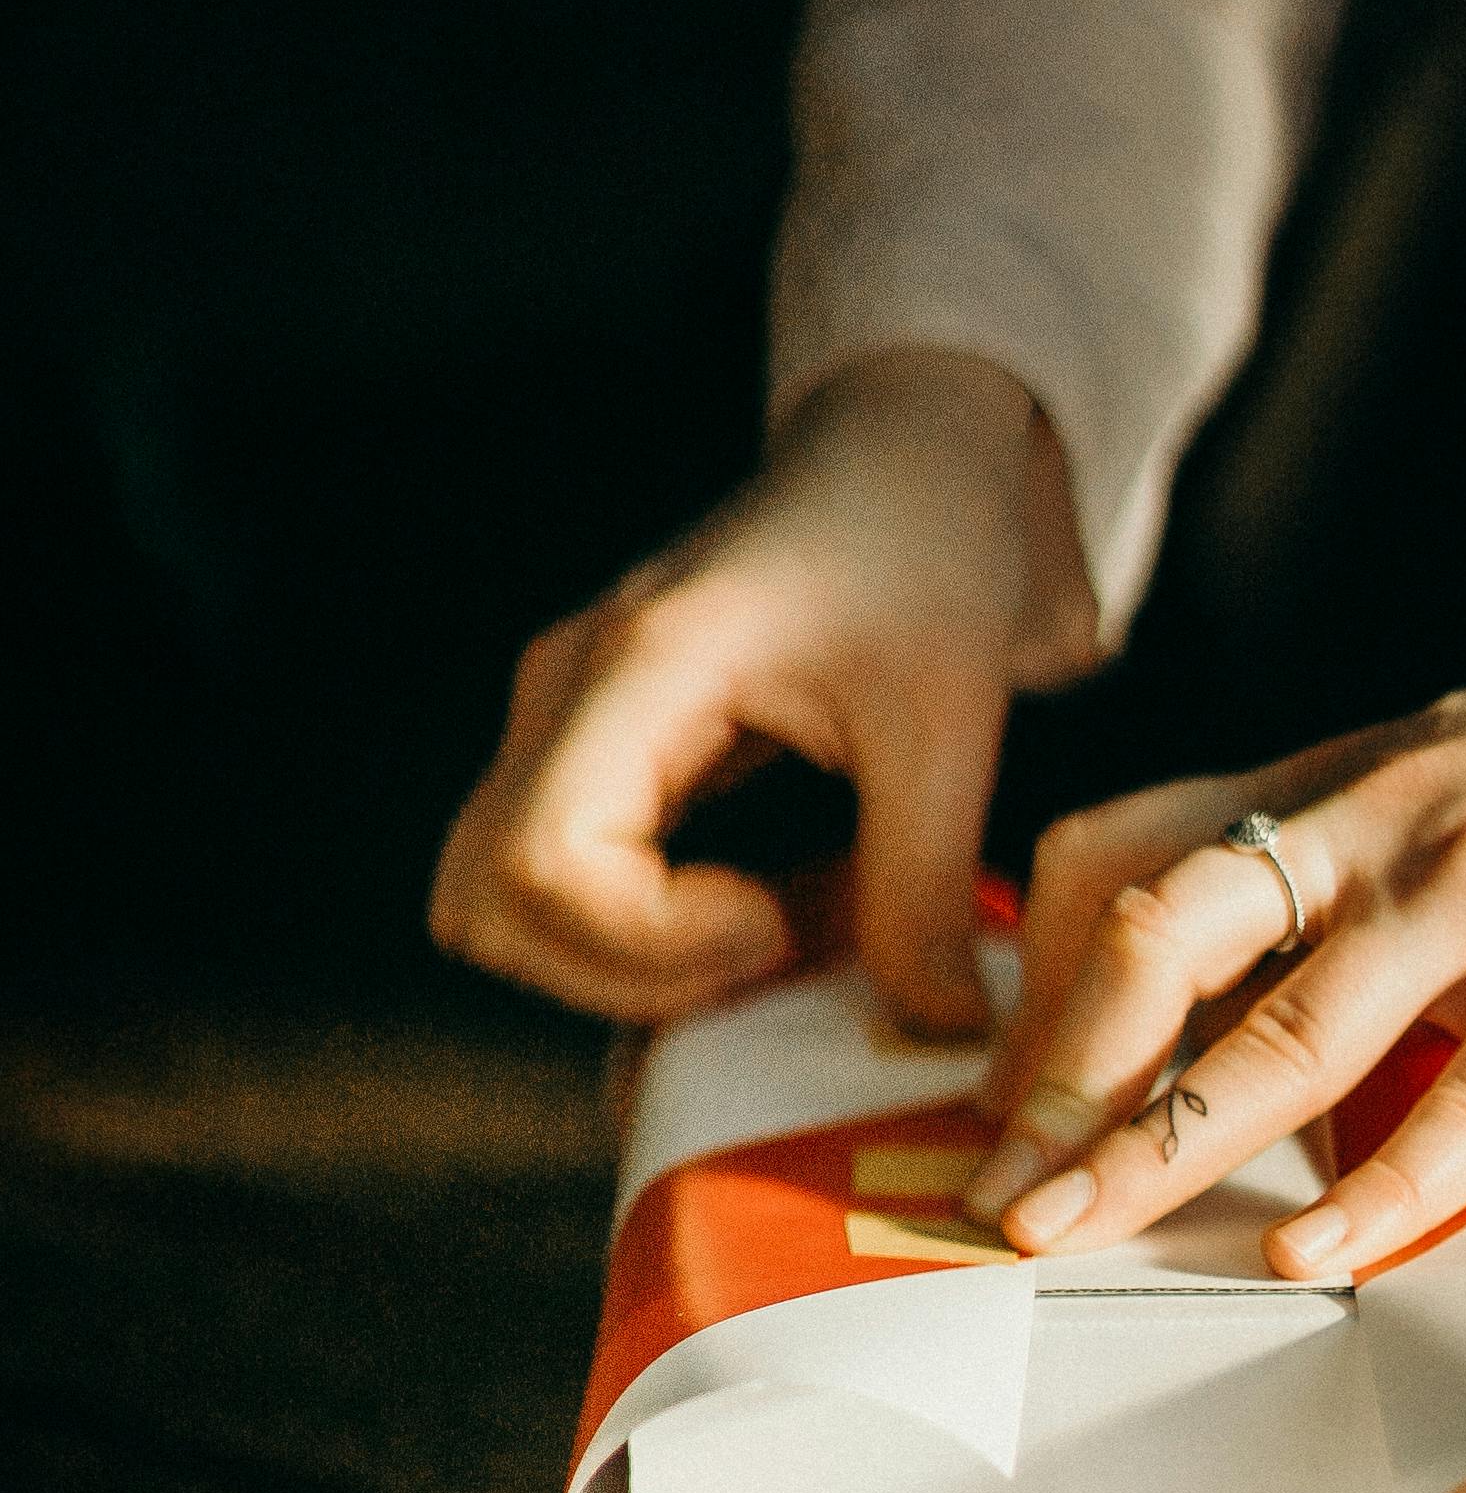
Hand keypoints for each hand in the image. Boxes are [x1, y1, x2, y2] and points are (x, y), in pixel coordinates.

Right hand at [430, 348, 1095, 1030]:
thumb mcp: (951, 723)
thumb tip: (934, 1030)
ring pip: (502, 911)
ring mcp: (561, 726)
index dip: (647, 945)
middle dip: (630, 979)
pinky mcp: (589, 757)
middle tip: (779, 951)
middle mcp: (563, 695)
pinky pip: (559, 891)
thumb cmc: (923, 549)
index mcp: (638, 666)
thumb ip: (924, 887)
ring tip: (783, 930)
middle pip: (488, 908)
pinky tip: (773, 915)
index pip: (539, 866)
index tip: (779, 926)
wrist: (905, 462)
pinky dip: (648, 943)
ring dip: (633, 970)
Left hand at [964, 583, 1465, 1270]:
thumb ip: (1328, 876)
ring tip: (1077, 1239)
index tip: (998, 1115)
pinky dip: (1383, 1183)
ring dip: (1164, 1143)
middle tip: (996, 1201)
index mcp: (1333, 780)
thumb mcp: (1440, 784)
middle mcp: (1386, 814)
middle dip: (1061, 1078)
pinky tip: (1311, 1249)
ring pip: (1289, 1022)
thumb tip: (1209, 1011)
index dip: (1038, 995)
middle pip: (1162, 933)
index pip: (1120, 865)